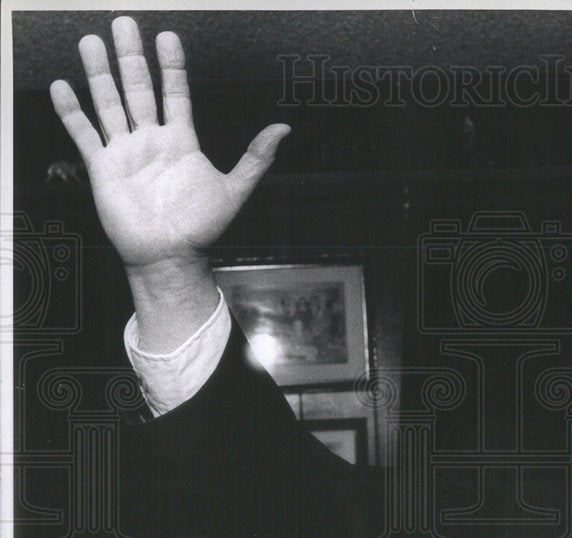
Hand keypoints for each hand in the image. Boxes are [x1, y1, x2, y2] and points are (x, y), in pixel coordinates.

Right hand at [50, 16, 289, 349]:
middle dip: (131, 56)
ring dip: (100, 73)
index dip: (172, 66)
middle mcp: (151, 140)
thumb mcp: (235, 189)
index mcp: (181, 141)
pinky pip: (84, 134)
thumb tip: (283, 128)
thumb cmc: (201, 227)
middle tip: (124, 22)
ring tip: (92, 40)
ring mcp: (125, 152)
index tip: (168, 37)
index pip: (175, 93)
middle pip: (138, 89)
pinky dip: (72, 111)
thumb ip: (256, 158)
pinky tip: (63, 86)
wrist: (171, 255)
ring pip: (109, 103)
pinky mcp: (103, 168)